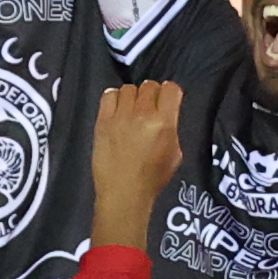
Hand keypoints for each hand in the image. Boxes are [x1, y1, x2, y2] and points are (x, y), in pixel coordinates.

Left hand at [93, 80, 180, 245]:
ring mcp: (120, 117)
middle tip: (149, 108)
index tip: (167, 100)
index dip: (170, 93)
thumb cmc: (152, 178)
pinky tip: (117, 110)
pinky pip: (108, 95)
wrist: (123, 193)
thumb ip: (171, 129)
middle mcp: (143, 115)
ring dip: (133, 97)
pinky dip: (114, 99)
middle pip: (149, 85)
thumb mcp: (175, 154)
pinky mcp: (102, 121)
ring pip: (129, 89)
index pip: (171, 89)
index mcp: (164, 123)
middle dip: (152, 94)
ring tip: (132, 111)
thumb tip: (165, 116)